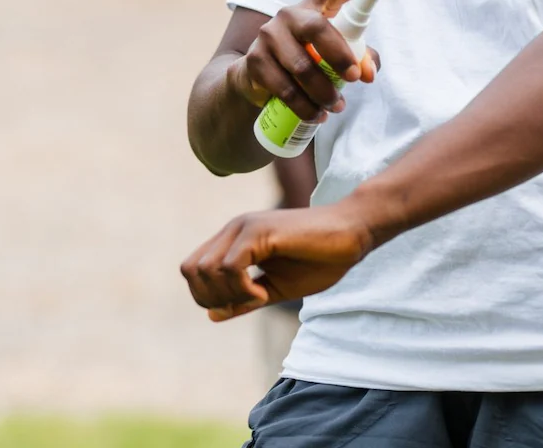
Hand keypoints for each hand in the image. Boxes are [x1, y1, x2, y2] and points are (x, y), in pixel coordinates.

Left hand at [180, 202, 377, 320]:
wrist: (352, 234)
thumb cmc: (319, 259)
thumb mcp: (274, 288)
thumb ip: (243, 299)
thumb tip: (211, 315)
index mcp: (233, 240)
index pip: (192, 269)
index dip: (208, 296)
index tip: (244, 304)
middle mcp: (232, 229)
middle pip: (191, 270)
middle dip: (213, 297)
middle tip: (248, 303)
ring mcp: (244, 227)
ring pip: (206, 269)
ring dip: (229, 294)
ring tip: (260, 296)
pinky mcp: (259, 231)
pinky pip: (230, 267)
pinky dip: (242, 288)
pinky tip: (264, 292)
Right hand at [225, 0, 383, 124]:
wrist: (258, 76)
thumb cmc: (307, 58)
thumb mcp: (335, 53)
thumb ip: (360, 57)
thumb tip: (369, 73)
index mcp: (317, 6)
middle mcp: (290, 14)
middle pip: (316, 27)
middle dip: (339, 56)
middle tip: (353, 79)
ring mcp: (269, 35)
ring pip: (302, 66)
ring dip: (324, 92)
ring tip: (336, 106)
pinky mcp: (255, 60)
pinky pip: (285, 88)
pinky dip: (305, 106)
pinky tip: (315, 114)